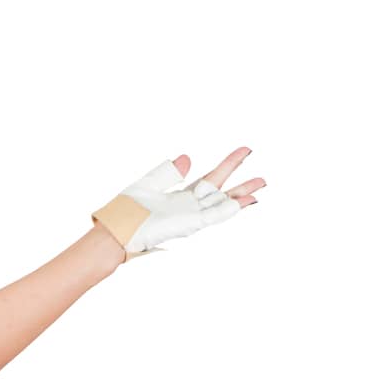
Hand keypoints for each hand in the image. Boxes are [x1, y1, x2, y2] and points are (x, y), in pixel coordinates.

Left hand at [92, 147, 266, 259]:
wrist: (117, 231)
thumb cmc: (127, 211)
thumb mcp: (150, 183)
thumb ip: (169, 172)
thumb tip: (186, 158)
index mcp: (181, 196)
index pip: (211, 178)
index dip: (229, 164)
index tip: (245, 151)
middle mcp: (189, 206)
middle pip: (222, 193)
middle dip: (242, 185)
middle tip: (263, 179)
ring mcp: (191, 216)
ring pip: (222, 205)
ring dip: (242, 197)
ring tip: (260, 189)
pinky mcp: (188, 224)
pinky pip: (213, 215)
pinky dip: (229, 209)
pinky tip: (245, 202)